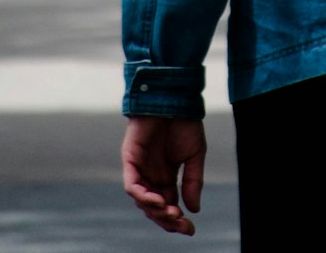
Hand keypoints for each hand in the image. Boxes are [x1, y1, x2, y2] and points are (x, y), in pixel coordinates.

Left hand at [122, 116, 205, 236]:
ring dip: (155, 210)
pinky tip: (157, 200)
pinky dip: (143, 196)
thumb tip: (194, 210)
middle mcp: (151, 175)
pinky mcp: (130, 159)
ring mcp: (140, 168)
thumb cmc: (184, 123)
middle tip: (181, 224)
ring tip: (171, 212)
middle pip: (154, 208)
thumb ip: (192, 181)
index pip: (169, 205)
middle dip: (167, 219)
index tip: (190, 229)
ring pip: (142, 200)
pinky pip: (132, 185)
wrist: (174, 98)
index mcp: (166, 175)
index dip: (177, 219)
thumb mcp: (195, 155)